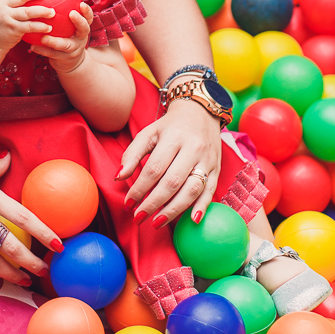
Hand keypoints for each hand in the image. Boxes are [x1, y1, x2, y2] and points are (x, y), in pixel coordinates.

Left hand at [29, 3, 92, 72]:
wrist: (70, 62)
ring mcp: (74, 50)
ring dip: (54, 41)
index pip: (88, 18)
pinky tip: (32, 47)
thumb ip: (62, 13)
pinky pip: (52, 54)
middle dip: (79, 21)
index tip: (81, 3)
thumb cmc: (65, 37)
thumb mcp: (68, 27)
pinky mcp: (65, 60)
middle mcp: (81, 38)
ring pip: (66, 45)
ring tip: (43, 37)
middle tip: (72, 13)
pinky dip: (42, 50)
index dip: (87, 11)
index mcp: (82, 28)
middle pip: (84, 29)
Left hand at [117, 97, 222, 226]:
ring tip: (157, 222)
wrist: (200, 113)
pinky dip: (202, 206)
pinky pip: (210, 190)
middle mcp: (193, 149)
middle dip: (154, 203)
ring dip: (174, 210)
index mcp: (173, 138)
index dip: (140, 188)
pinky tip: (192, 220)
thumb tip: (118, 178)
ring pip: (192, 189)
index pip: (154, 168)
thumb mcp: (148, 133)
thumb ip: (132, 154)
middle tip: (139, 217)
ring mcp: (207, 160)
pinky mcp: (217, 169)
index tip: (128, 203)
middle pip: (172, 182)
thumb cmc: (170, 127)